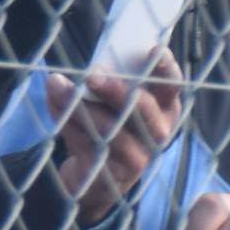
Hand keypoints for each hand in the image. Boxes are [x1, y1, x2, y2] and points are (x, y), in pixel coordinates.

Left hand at [48, 56, 184, 224]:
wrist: (99, 178)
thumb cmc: (109, 126)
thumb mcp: (113, 104)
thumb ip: (98, 84)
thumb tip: (59, 78)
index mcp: (165, 108)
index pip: (172, 86)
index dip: (165, 68)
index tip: (153, 50)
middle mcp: (158, 133)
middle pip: (141, 108)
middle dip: (115, 89)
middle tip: (90, 75)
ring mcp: (139, 156)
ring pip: (110, 127)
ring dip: (80, 105)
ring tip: (58, 86)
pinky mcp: (114, 174)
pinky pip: (90, 144)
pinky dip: (69, 124)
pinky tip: (56, 107)